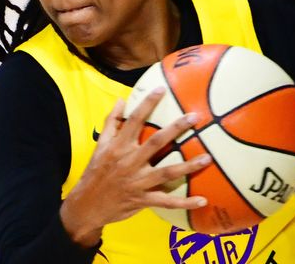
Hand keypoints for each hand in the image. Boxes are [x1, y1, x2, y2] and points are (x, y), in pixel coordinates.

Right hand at [59, 89, 211, 246]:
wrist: (87, 205)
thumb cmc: (95, 172)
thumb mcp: (100, 146)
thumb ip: (111, 122)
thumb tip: (122, 100)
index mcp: (119, 146)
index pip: (134, 121)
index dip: (148, 104)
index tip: (162, 89)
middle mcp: (129, 162)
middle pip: (156, 142)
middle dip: (176, 129)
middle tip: (195, 117)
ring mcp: (137, 182)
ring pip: (166, 172)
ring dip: (188, 166)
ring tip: (208, 158)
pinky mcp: (143, 200)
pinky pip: (166, 201)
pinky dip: (184, 203)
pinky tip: (202, 200)